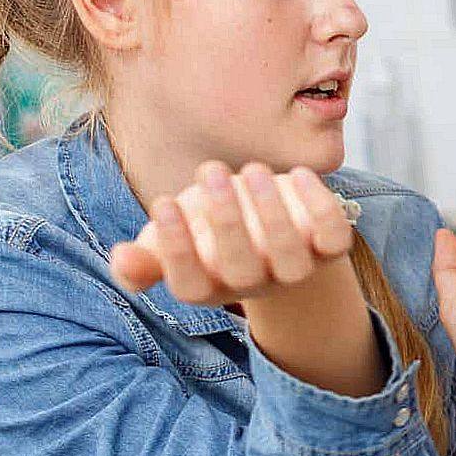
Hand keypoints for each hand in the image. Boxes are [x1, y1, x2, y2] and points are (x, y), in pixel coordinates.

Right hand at [110, 161, 358, 306]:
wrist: (271, 232)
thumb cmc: (208, 234)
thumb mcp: (172, 243)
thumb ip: (147, 255)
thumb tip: (120, 258)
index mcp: (211, 286)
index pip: (191, 286)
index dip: (177, 250)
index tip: (163, 203)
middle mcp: (255, 285)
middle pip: (242, 272)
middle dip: (225, 221)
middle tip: (210, 170)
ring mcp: (296, 269)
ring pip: (291, 259)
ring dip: (271, 213)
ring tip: (252, 169)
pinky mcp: (330, 247)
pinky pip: (335, 237)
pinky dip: (322, 208)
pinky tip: (299, 174)